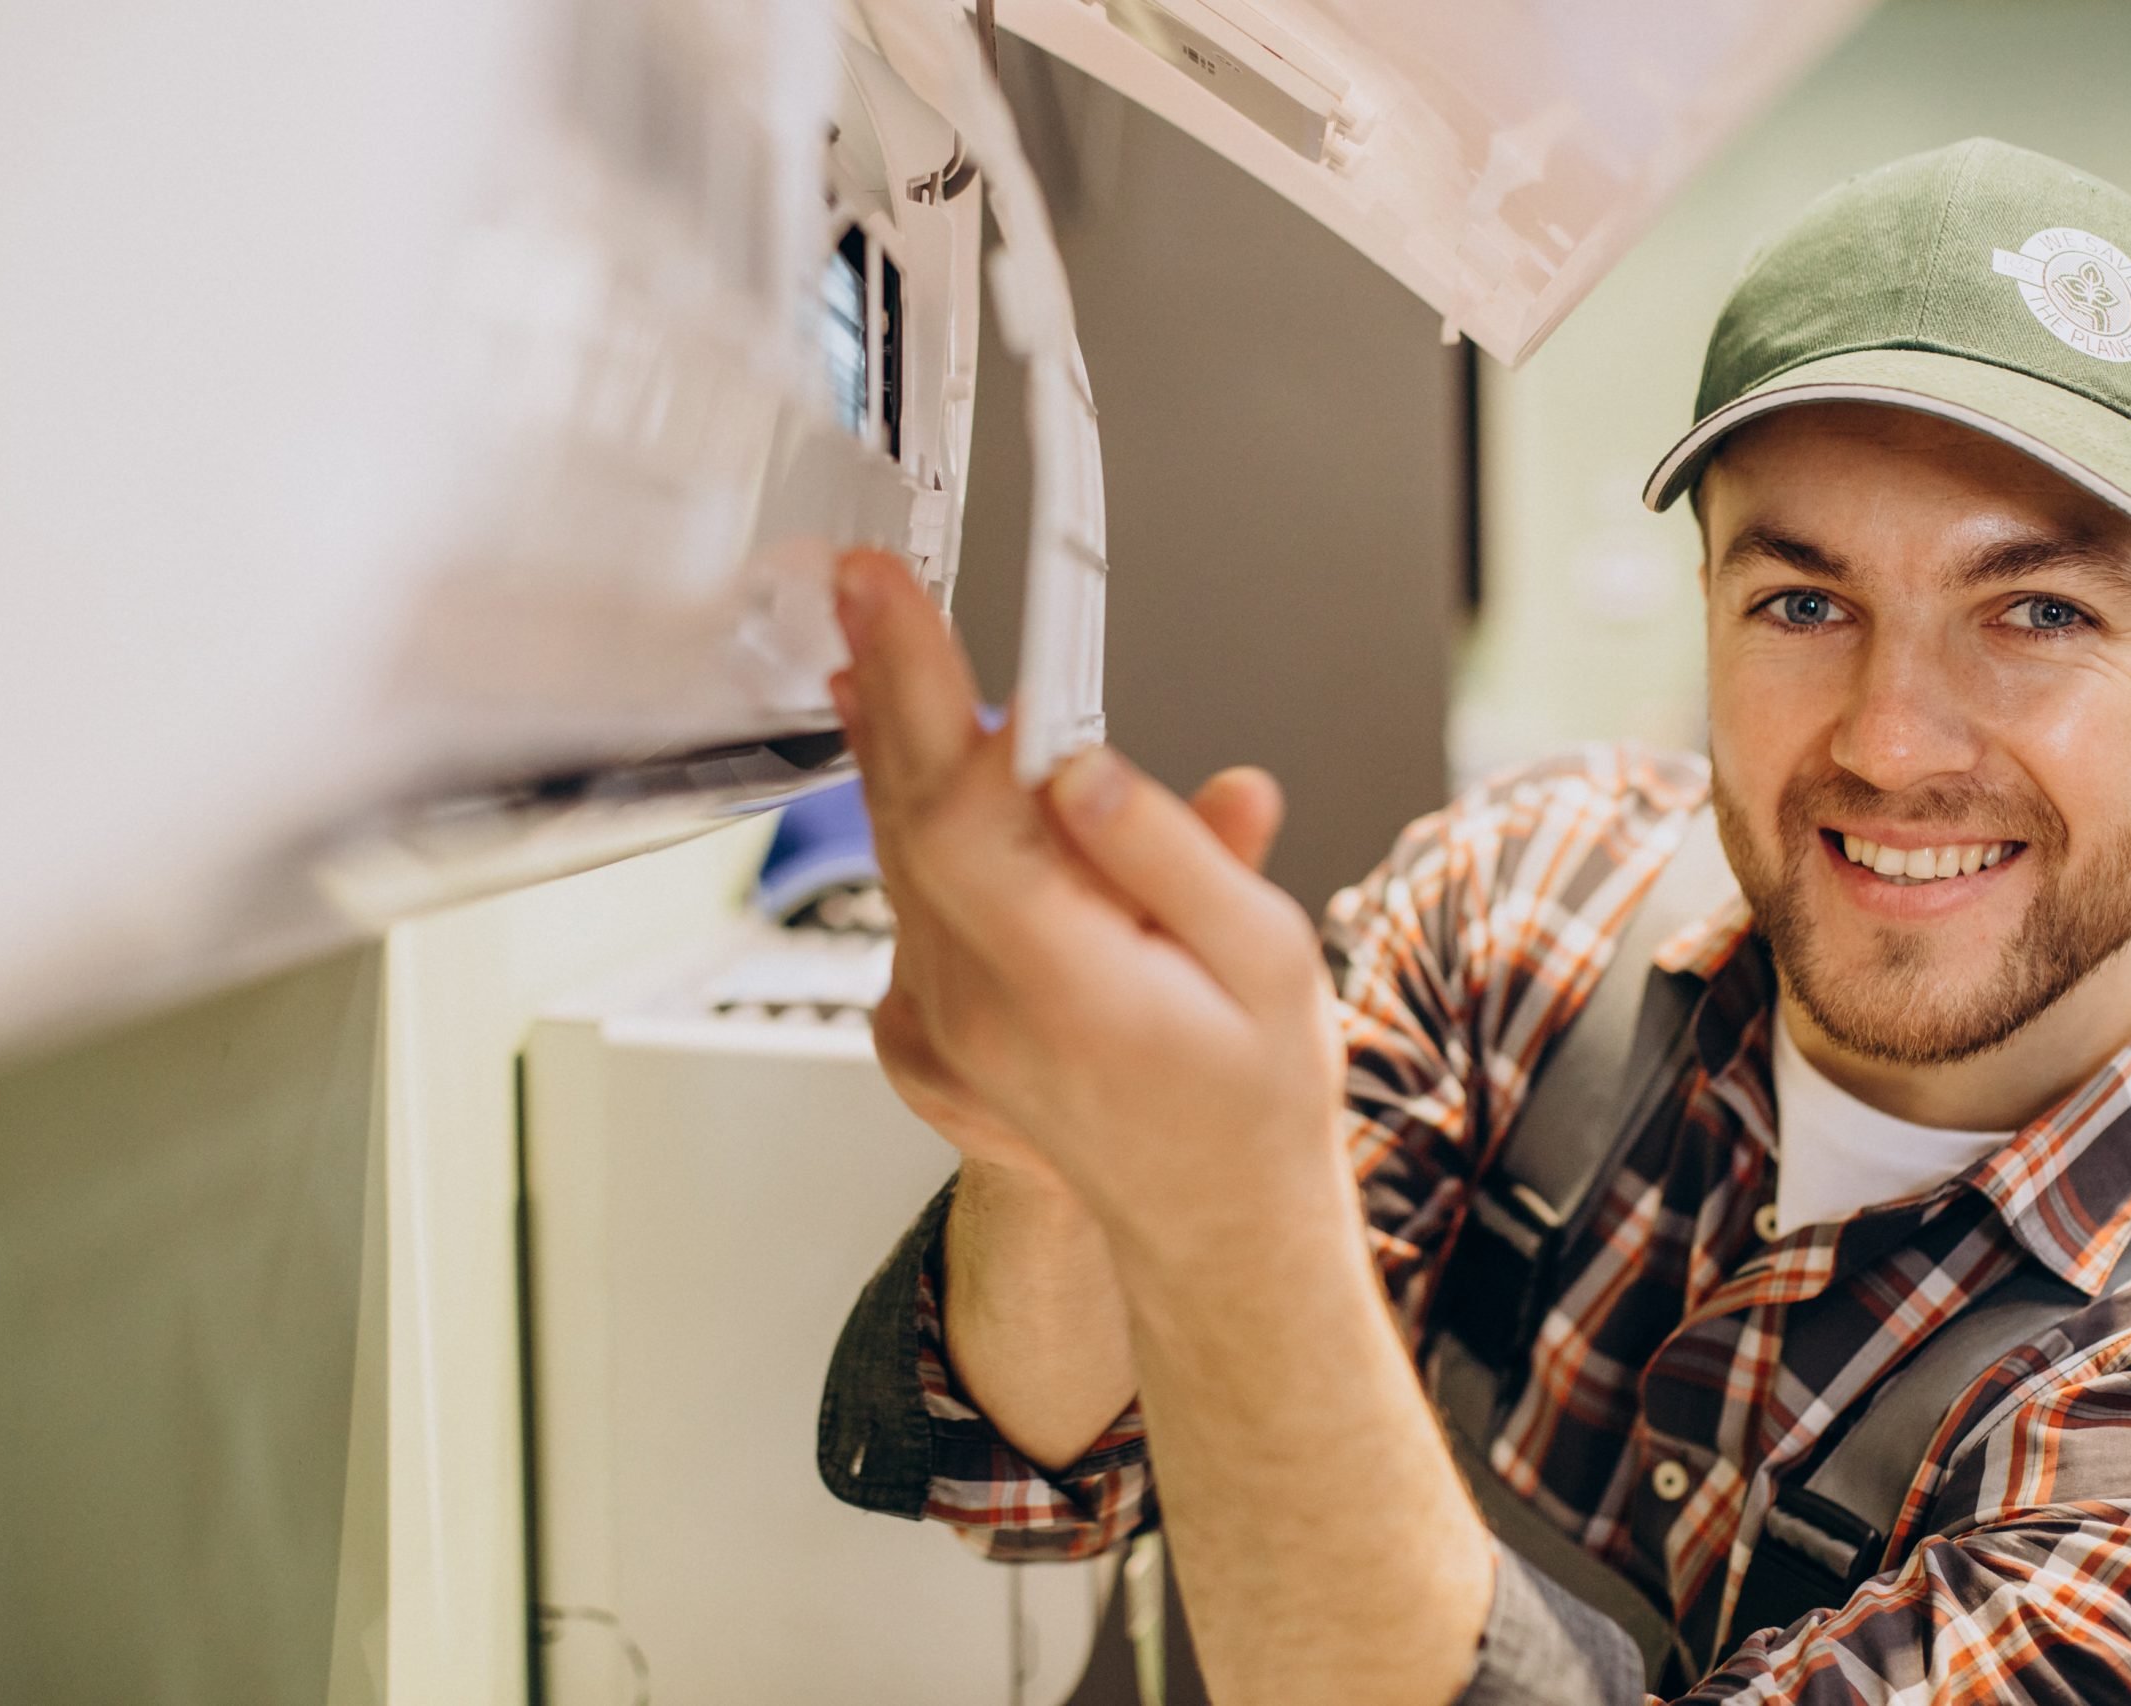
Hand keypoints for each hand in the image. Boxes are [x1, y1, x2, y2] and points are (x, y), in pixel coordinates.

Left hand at [828, 549, 1346, 1263]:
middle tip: (866, 586)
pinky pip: (907, 900)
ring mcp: (943, 1021)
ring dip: (890, 744)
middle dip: (888, 684)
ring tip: (880, 646)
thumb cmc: (1253, 1093)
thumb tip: (1080, 765)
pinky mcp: (932, 1024)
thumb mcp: (1264, 959)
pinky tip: (917, 766)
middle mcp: (981, 1005)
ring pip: (897, 854)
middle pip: (907, 816)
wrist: (1214, 1220)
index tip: (894, 599)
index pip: (960, 812)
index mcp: (1068, 984)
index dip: (920, 692)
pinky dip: (910, 818)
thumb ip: (1171, 852)